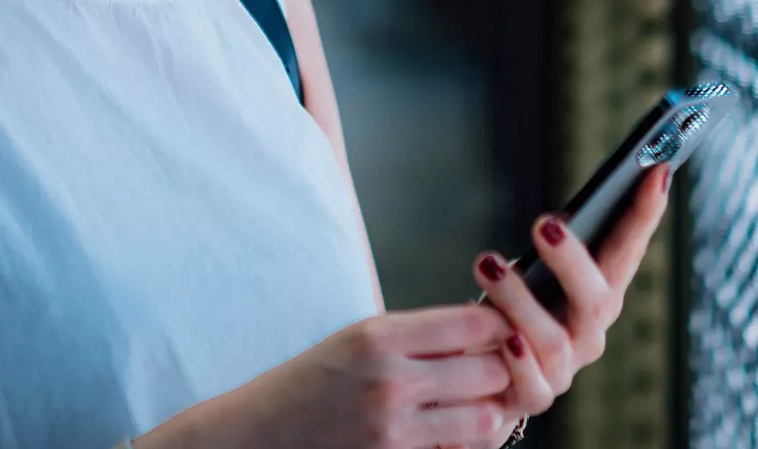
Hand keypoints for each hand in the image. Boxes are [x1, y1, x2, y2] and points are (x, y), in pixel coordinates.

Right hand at [142, 305, 521, 448]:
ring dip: (490, 414)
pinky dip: (464, 446)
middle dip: (501, 372)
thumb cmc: (310, 386)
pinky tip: (448, 436)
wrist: (256, 437)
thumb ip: (419, 337)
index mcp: (380, 334)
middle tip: (493, 373)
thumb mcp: (357, 341)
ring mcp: (393, 428)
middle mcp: (391, 378)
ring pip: (486, 418)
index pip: (477, 320)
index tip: (499, 333)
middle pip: (493, 369)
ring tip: (474, 407)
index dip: (501, 327)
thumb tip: (491, 331)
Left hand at [461, 162, 673, 445]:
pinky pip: (531, 384)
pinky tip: (503, 338)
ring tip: (488, 264)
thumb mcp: (533, 273)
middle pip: (597, 300)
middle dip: (573, 259)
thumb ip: (553, 250)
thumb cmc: (512, 311)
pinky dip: (518, 361)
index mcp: (597, 294)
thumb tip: (558, 220)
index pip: (627, 252)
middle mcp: (589, 333)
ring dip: (520, 299)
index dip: (644, 215)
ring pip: (555, 340)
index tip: (656, 170)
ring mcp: (563, 369)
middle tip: (545, 222)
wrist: (482, 379)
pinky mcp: (531, 397)